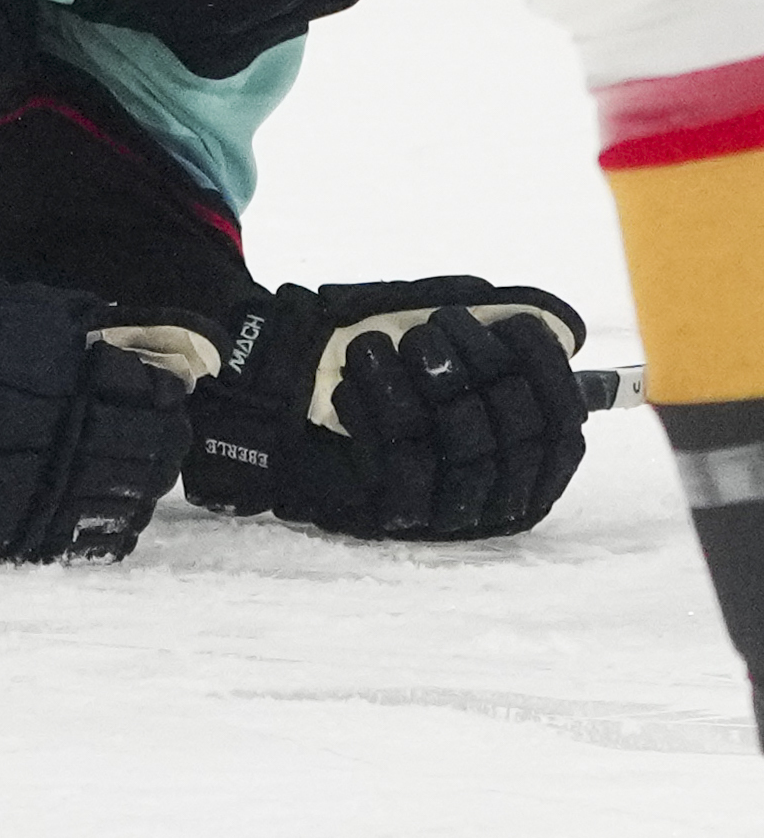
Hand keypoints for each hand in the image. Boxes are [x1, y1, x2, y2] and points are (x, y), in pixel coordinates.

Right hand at [0, 256, 196, 561]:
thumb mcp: (3, 307)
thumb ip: (79, 323)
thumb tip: (161, 339)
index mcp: (50, 375)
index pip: (149, 396)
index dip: (164, 392)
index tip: (163, 386)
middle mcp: (46, 436)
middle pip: (148, 451)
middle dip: (161, 438)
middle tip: (157, 428)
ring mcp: (28, 491)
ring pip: (125, 500)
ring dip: (140, 482)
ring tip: (131, 466)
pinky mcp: (7, 533)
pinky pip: (86, 540)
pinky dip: (109, 525)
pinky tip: (108, 506)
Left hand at [185, 276, 588, 537]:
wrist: (276, 415)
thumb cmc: (366, 371)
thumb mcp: (432, 343)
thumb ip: (488, 333)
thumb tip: (546, 321)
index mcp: (522, 464)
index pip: (562, 426)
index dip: (547, 373)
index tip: (518, 323)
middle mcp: (495, 497)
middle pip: (518, 431)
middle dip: (478, 364)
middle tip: (430, 328)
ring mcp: (446, 512)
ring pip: (463, 444)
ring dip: (421, 380)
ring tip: (374, 345)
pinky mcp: (393, 515)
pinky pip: (404, 463)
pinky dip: (378, 410)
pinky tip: (349, 382)